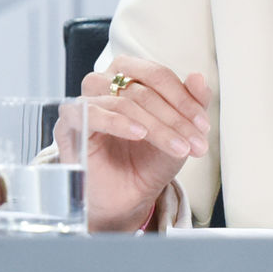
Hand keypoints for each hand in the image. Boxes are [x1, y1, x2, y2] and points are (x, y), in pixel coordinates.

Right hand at [81, 60, 212, 230]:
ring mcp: (85, 102)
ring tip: (178, 147)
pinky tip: (139, 134)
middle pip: (142, 89)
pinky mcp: (69, 125)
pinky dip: (117, 122)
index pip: (157, 75)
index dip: (184, 99)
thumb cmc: (148, 160)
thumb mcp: (179, 132)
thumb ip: (192, 103)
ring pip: (123, 102)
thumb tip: (198, 78)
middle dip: (175, 118)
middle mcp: (104, 83)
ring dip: (157, 127)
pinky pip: (89, 113)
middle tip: (195, 142)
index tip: (203, 125)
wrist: (128, 196)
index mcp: (129, 76)